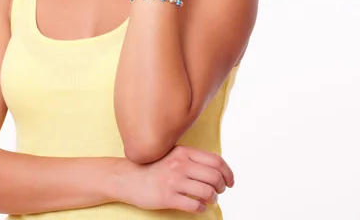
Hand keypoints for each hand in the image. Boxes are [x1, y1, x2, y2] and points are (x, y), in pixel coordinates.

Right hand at [118, 145, 234, 212]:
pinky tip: (198, 206)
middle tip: (219, 192)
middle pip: (215, 177)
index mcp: (184, 151)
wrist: (129, 177)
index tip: (230, 182)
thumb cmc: (154, 167)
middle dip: (222, 187)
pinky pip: (194, 205)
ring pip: (208, 192)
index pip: (216, 161)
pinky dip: (201, 208)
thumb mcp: (173, 154)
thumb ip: (192, 158)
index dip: (228, 173)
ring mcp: (174, 180)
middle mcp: (180, 164)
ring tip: (208, 199)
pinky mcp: (167, 196)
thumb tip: (217, 169)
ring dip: (213, 198)